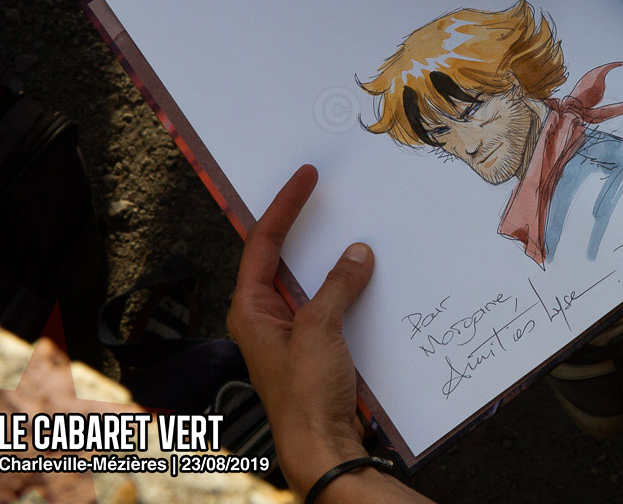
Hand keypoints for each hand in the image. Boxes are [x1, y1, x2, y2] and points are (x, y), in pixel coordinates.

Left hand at [227, 165, 373, 493]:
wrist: (322, 444)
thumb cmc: (304, 396)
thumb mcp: (318, 331)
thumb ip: (336, 287)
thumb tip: (356, 253)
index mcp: (251, 309)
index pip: (263, 243)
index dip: (284, 206)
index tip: (305, 178)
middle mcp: (268, 316)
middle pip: (284, 257)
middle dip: (304, 225)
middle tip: (322, 190)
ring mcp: (294, 330)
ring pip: (312, 279)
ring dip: (332, 257)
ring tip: (352, 226)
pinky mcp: (320, 344)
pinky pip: (334, 301)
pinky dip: (350, 284)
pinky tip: (370, 274)